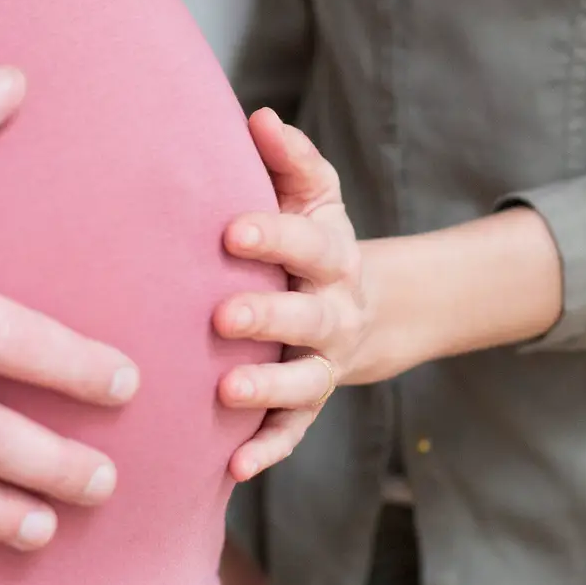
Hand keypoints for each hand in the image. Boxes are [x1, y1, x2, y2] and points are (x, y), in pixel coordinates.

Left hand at [214, 109, 371, 481]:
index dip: (273, 237)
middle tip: (221, 316)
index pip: (306, 244)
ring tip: (224, 392)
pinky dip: (266, 451)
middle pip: (307, 317)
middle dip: (267, 317)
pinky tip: (232, 468)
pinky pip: (291, 431)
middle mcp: (332, 311)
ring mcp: (322, 363)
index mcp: (331, 254)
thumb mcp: (315, 195)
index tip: (231, 232)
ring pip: (302, 381)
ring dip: (266, 389)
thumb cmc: (314, 241)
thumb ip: (290, 159)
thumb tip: (257, 116)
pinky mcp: (308, 405)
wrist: (364, 309)